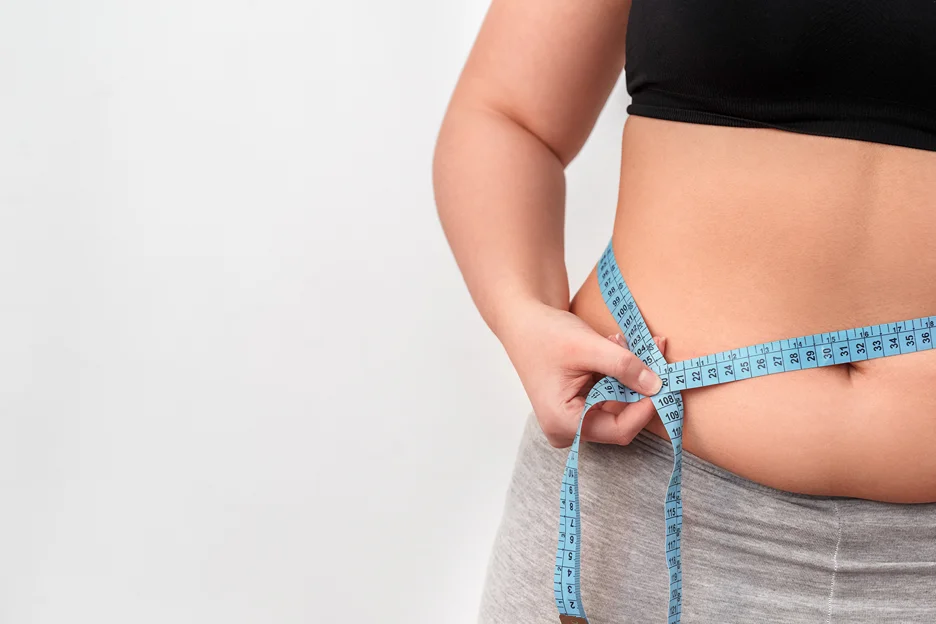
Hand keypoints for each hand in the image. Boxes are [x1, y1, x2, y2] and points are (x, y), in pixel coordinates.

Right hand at [498, 299, 666, 447]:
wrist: (522, 322)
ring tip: (631, 342)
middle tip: (656, 351)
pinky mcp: (579, 406)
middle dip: (641, 386)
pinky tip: (619, 348)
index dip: (646, 407)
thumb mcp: (587, 346)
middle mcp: (568, 428)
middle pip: (621, 418)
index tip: (665, 381)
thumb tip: (658, 385)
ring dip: (632, 375)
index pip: (619, 430)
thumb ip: (624, 365)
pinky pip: (611, 395)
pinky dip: (621, 373)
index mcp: (564, 422)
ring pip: (619, 404)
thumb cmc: (544, 334)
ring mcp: (573, 419)